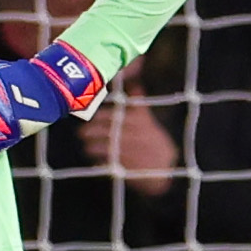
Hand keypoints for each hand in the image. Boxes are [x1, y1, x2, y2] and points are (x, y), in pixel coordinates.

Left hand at [82, 70, 177, 195]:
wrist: (168, 167)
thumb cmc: (154, 142)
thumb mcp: (149, 121)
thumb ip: (138, 104)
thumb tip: (134, 83)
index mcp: (141, 122)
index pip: (116, 116)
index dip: (101, 117)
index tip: (91, 118)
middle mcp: (137, 135)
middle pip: (109, 131)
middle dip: (92, 132)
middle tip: (82, 133)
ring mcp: (133, 152)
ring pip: (108, 147)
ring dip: (94, 147)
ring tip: (87, 147)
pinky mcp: (130, 167)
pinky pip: (111, 163)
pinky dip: (101, 162)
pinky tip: (95, 161)